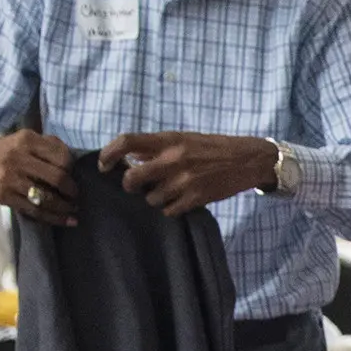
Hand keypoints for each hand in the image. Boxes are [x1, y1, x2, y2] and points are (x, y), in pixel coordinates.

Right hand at [0, 128, 77, 224]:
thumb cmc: (10, 150)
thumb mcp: (28, 139)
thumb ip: (51, 146)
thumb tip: (75, 164)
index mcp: (27, 140)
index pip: (61, 157)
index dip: (72, 169)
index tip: (75, 175)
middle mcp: (17, 158)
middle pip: (57, 178)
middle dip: (72, 190)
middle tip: (76, 195)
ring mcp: (9, 179)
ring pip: (46, 198)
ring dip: (65, 207)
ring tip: (74, 210)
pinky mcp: (4, 196)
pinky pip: (34, 211)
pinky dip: (54, 218)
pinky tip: (67, 221)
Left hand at [100, 131, 276, 216]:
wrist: (247, 160)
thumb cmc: (212, 147)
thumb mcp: (183, 139)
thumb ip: (157, 148)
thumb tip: (130, 158)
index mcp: (168, 140)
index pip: (127, 142)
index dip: (108, 154)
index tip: (104, 165)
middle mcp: (173, 159)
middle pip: (132, 178)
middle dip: (129, 185)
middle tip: (135, 185)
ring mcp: (184, 181)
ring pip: (150, 199)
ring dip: (154, 197)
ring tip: (166, 192)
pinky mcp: (196, 199)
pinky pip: (169, 210)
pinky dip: (170, 208)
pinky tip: (179, 200)